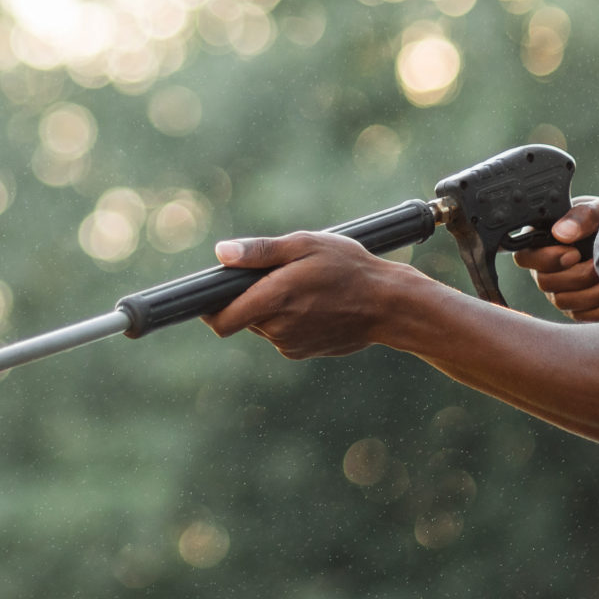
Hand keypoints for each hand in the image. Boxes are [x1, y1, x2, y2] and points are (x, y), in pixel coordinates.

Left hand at [202, 230, 412, 359]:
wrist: (388, 305)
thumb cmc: (348, 268)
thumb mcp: (305, 245)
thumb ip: (260, 252)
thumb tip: (221, 253)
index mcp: (273, 299)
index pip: (221, 320)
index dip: (209, 309)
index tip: (213, 294)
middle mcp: (278, 328)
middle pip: (241, 318)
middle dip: (249, 299)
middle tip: (279, 276)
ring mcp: (290, 344)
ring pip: (262, 326)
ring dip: (270, 309)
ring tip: (302, 288)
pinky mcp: (302, 352)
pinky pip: (281, 335)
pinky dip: (287, 321)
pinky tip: (314, 306)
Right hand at [512, 195, 598, 321]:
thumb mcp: (598, 210)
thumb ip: (581, 216)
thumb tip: (561, 233)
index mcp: (540, 243)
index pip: (524, 257)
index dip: (546, 259)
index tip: (574, 253)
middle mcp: (544, 270)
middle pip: (545, 283)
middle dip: (577, 276)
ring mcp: (559, 291)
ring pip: (563, 302)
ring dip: (592, 294)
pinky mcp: (577, 308)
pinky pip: (583, 317)